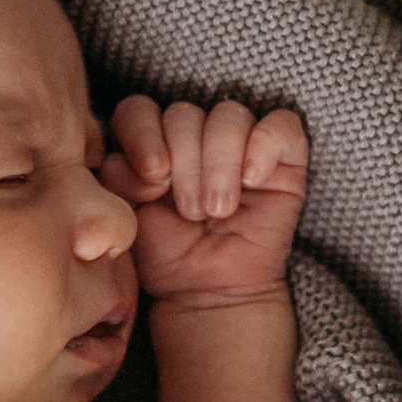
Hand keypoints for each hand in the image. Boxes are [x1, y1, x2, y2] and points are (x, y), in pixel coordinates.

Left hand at [104, 94, 307, 306]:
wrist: (209, 292)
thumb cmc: (167, 255)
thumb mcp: (127, 216)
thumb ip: (117, 177)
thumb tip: (131, 158)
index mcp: (154, 142)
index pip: (139, 110)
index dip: (141, 135)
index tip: (151, 183)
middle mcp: (196, 136)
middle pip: (184, 113)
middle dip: (184, 164)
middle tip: (190, 212)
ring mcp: (242, 143)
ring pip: (229, 115)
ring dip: (219, 164)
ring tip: (218, 210)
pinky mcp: (284, 159)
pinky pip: (282, 125)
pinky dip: (264, 146)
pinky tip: (253, 181)